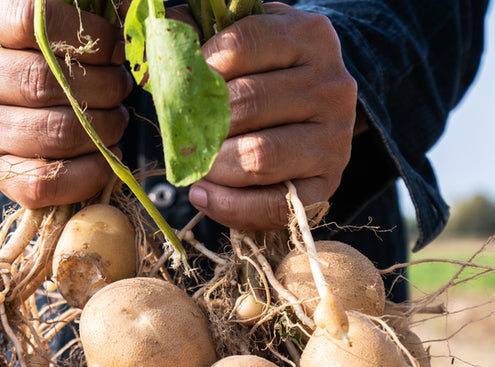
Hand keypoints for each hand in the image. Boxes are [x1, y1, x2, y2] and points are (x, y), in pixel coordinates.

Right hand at [0, 0, 132, 207]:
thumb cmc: (34, 40)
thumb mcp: (50, 10)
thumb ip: (85, 8)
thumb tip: (131, 24)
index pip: (32, 21)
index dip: (88, 37)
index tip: (115, 48)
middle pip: (44, 82)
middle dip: (103, 87)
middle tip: (122, 86)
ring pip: (51, 132)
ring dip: (102, 128)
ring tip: (116, 118)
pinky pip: (41, 183)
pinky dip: (86, 174)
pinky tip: (105, 156)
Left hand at [187, 3, 358, 229]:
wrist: (312, 110)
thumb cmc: (264, 71)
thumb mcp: (240, 39)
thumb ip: (197, 32)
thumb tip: (159, 46)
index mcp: (309, 36)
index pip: (241, 46)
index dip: (198, 68)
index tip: (181, 84)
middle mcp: (331, 85)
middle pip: (246, 104)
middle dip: (199, 123)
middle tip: (178, 132)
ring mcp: (335, 138)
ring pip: (259, 156)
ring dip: (212, 164)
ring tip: (195, 163)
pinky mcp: (327, 183)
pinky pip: (274, 205)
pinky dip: (229, 205)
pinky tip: (203, 193)